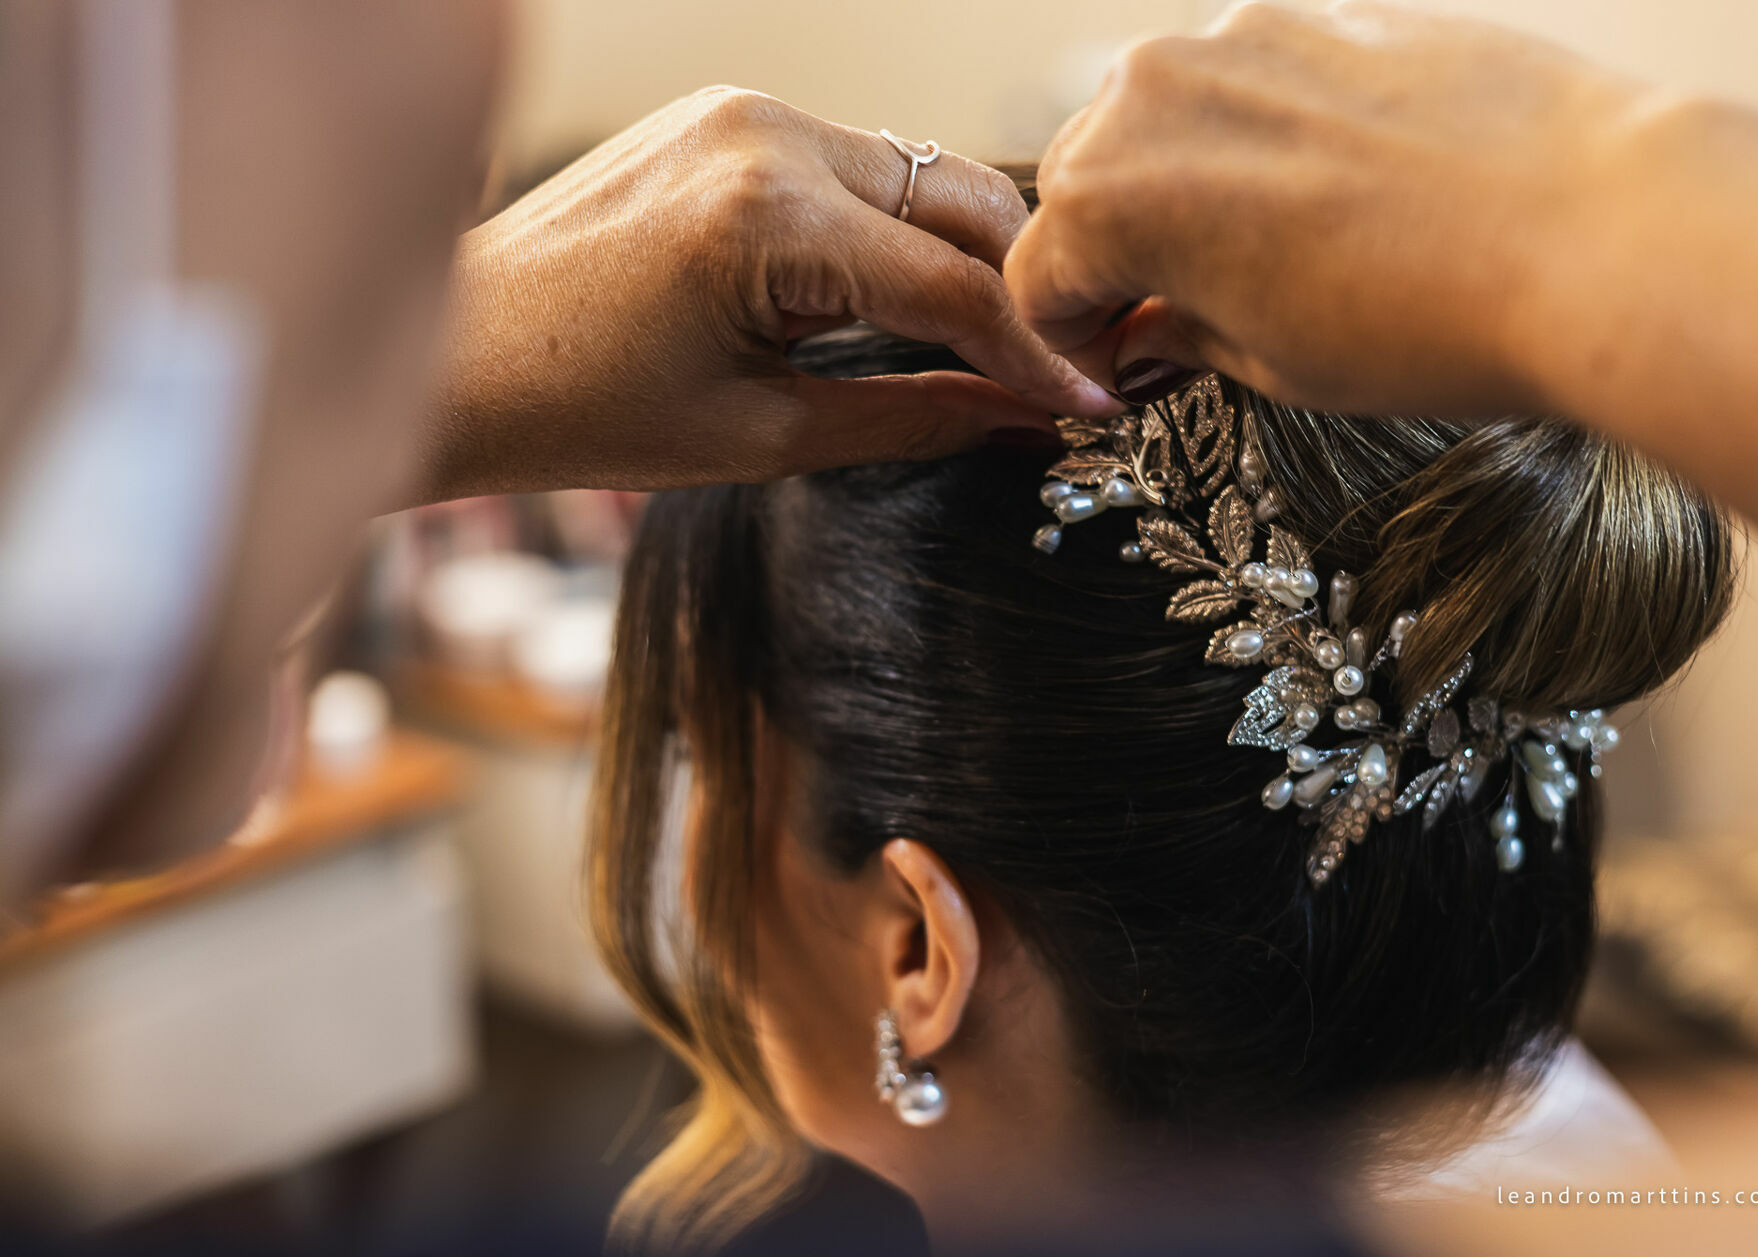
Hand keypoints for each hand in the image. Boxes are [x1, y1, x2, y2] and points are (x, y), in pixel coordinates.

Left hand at [427, 87, 1118, 499]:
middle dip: (1024, 284)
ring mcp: (739, 112)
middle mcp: (763, 135)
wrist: (456, 358)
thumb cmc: (578, 411)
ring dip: (964, 250)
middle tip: (1067, 362)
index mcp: (768, 220)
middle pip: (961, 198)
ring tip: (998, 339)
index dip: (1037, 354)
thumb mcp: (763, 436)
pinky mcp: (724, 117)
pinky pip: (853, 163)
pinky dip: (897, 225)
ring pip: (916, 172)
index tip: (1094, 401)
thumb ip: (915, 418)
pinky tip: (909, 292)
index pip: (955, 286)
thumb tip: (1027, 419)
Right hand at [1004, 0, 1643, 412]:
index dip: (1070, 341)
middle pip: (1084, 183)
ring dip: (1182, 185)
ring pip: (1164, 119)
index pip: (1039, 277)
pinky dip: (1260, 138)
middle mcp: (1159, 95)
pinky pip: (1253, 81)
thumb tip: (1150, 332)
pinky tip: (1332, 196)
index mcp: (1114, 196)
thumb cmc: (1438, 314)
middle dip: (1115, 256)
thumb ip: (1181, 335)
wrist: (1596, 233)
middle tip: (1177, 320)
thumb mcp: (1274, 365)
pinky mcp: (1326, 14)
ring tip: (1264, 256)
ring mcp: (1245, 39)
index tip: (1115, 365)